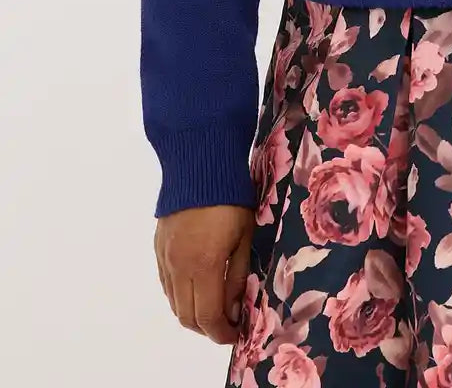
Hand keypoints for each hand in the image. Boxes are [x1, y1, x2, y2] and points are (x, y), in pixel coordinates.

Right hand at [154, 204, 255, 343]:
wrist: (200, 166)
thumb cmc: (231, 199)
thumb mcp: (244, 237)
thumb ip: (237, 276)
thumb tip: (235, 309)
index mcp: (203, 265)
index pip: (207, 317)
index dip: (221, 333)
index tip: (235, 333)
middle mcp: (179, 266)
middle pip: (187, 316)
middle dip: (207, 328)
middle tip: (227, 323)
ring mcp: (165, 258)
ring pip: (174, 303)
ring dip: (192, 313)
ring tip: (214, 306)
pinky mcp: (158, 248)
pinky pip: (167, 284)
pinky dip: (180, 295)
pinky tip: (197, 287)